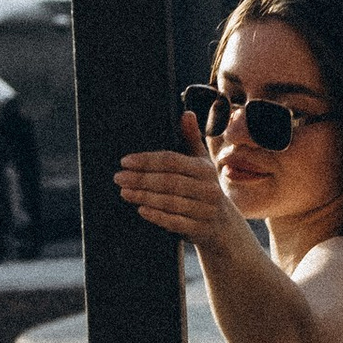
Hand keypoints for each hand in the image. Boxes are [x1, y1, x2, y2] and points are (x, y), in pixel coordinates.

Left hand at [114, 115, 240, 248]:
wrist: (223, 227)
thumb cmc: (205, 189)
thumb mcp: (202, 164)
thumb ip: (192, 139)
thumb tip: (186, 113)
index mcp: (205, 170)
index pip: (172, 161)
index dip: (148, 160)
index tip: (125, 161)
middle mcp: (208, 189)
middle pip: (169, 181)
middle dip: (141, 179)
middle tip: (118, 177)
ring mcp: (205, 210)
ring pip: (170, 202)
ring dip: (144, 196)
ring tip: (124, 192)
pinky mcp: (200, 229)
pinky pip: (176, 222)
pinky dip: (157, 216)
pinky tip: (141, 210)